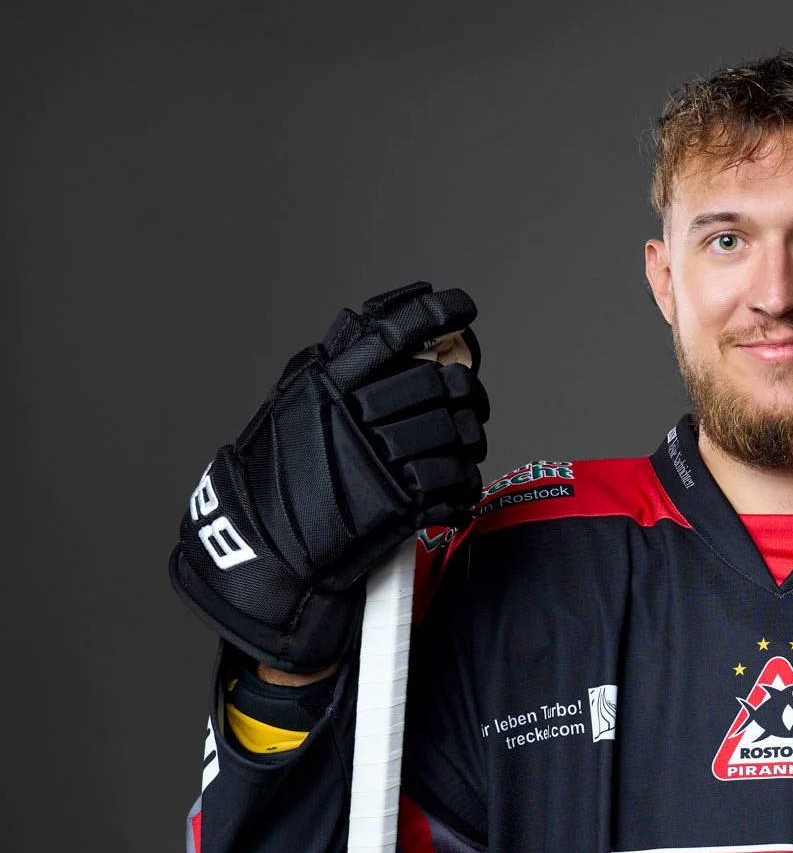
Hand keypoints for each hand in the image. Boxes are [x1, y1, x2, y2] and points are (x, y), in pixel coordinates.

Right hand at [169, 281, 487, 670]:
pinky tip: (457, 492)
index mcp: (329, 384)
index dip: (434, 313)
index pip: (393, 333)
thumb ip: (331, 366)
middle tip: (468, 400)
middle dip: (464, 391)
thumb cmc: (275, 475)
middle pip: (439, 383)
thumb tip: (363, 321)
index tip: (462, 306)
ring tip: (463, 449)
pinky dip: (464, 488)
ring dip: (470, 440)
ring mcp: (380, 461)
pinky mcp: (400, 505)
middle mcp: (356, 416)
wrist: (263, 546)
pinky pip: (455, 485)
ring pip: (456, 434)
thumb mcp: (291, 405)